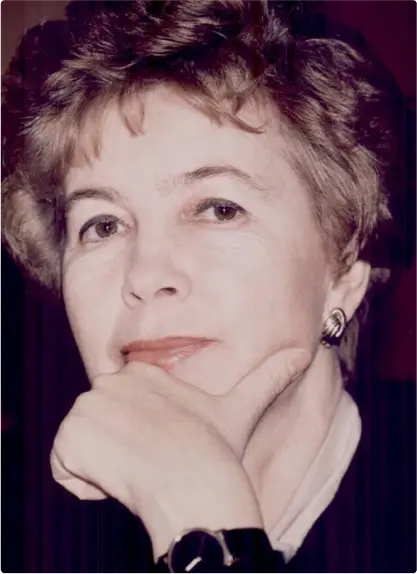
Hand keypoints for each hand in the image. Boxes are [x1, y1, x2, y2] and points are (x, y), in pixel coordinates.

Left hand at [50, 347, 306, 556]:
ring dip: (103, 468)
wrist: (198, 487)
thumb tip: (306, 352)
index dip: (138, 435)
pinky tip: (118, 483)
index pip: (119, 410)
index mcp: (140, 374)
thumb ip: (267, 378)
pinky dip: (85, 483)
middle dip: (119, 451)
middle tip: (153, 462)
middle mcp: (109, 381)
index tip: (163, 447)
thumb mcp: (242, 409)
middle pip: (99, 427)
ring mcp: (87, 406)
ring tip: (138, 471)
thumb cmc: (218, 453)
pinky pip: (65, 468)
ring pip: (81, 446)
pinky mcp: (71, 436)